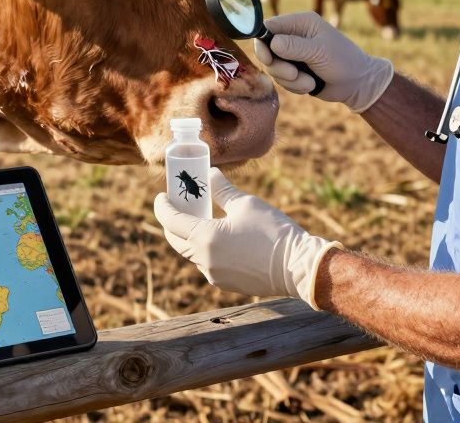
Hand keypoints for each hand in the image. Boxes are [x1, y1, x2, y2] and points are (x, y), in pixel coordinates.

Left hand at [153, 168, 342, 309]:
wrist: (297, 267)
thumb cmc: (272, 231)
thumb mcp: (246, 204)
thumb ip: (223, 190)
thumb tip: (209, 175)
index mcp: (205, 237)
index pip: (171, 221)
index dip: (162, 207)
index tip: (162, 196)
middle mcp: (204, 260)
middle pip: (176, 240)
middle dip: (172, 224)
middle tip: (178, 207)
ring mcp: (214, 275)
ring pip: (192, 253)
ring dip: (191, 237)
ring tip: (201, 220)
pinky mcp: (226, 284)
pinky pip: (208, 264)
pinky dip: (206, 250)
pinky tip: (219, 238)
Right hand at [253, 12, 393, 111]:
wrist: (357, 84)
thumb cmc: (343, 61)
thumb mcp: (320, 51)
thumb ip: (295, 46)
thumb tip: (272, 42)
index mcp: (300, 23)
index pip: (269, 27)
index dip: (263, 43)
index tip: (268, 58)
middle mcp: (293, 36)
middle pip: (266, 50)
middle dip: (279, 67)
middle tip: (294, 74)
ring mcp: (292, 55)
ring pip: (273, 68)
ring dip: (290, 80)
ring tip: (310, 83)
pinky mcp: (293, 71)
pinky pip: (281, 80)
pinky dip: (294, 87)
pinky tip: (311, 85)